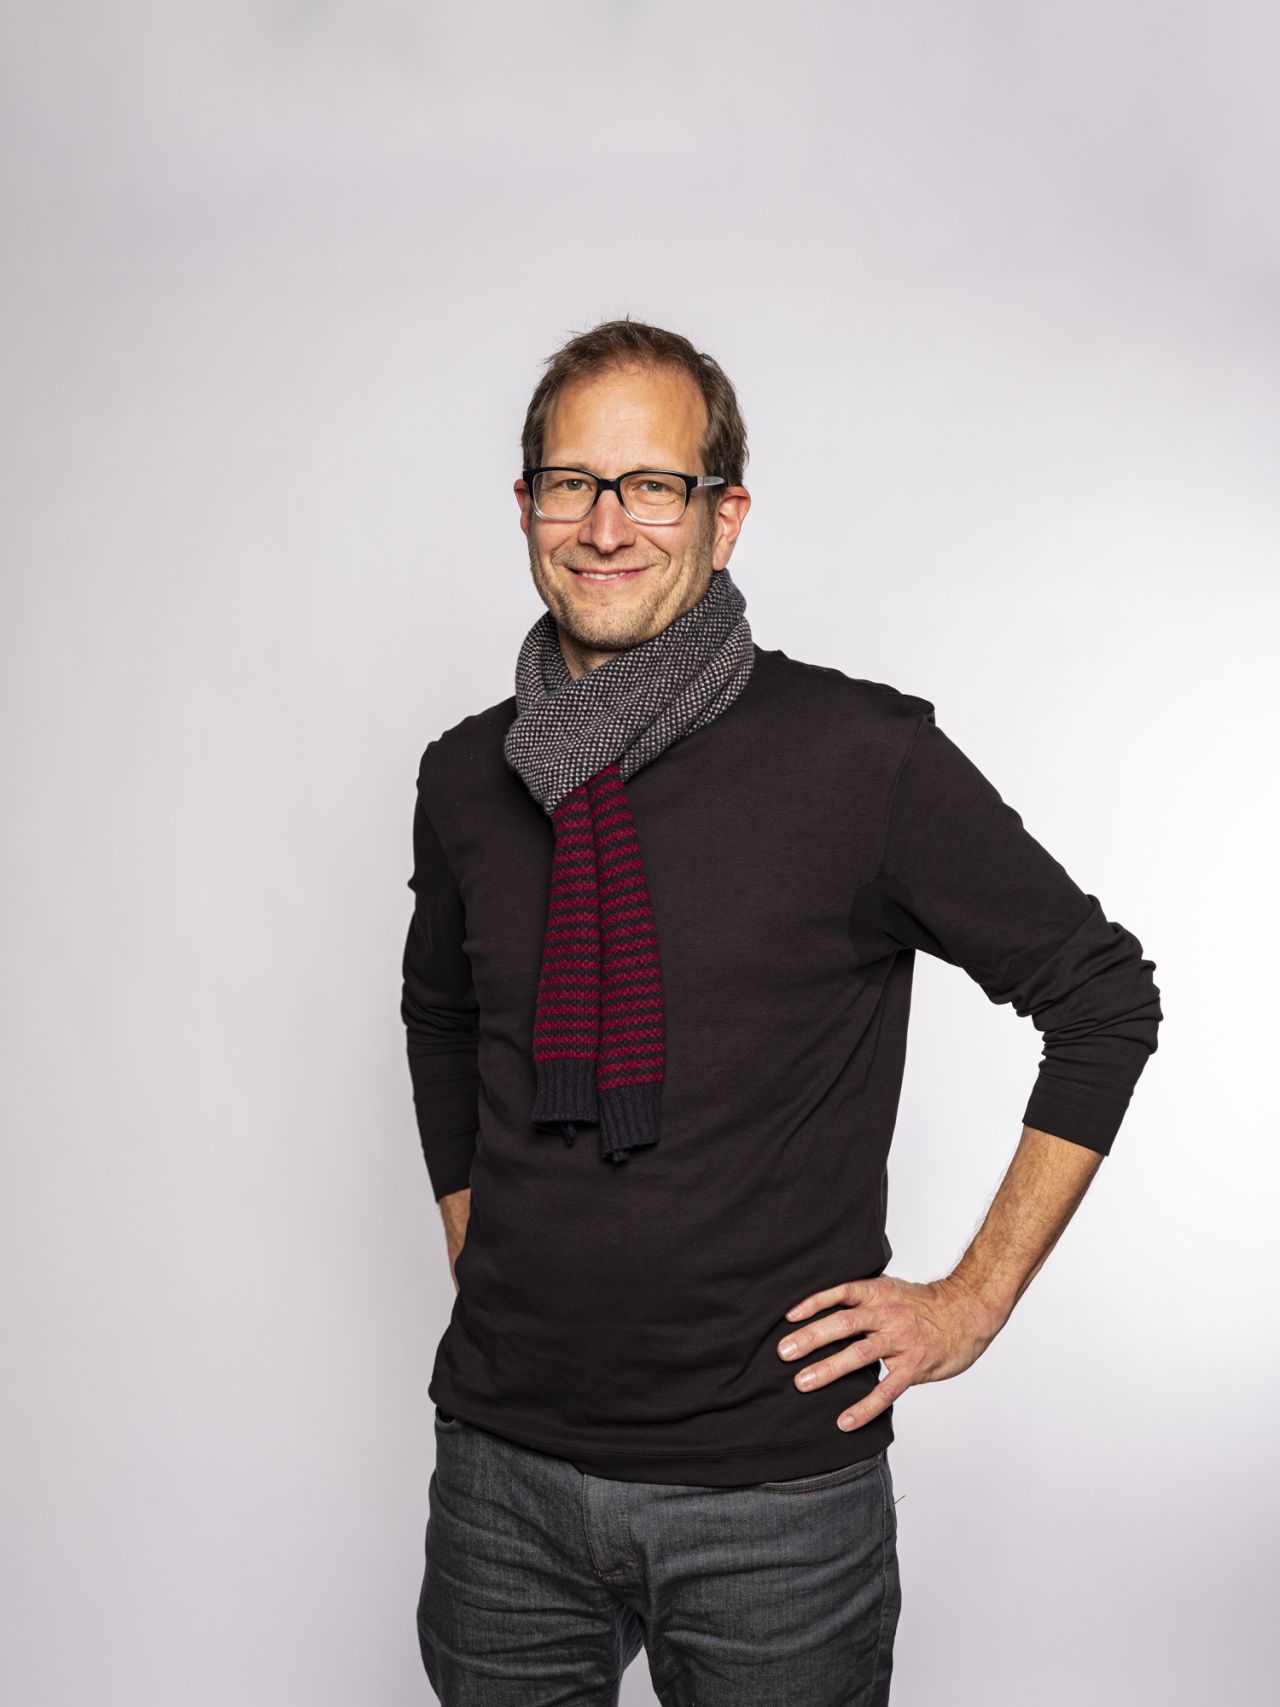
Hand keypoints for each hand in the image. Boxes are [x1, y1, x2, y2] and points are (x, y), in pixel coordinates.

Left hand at [777, 1273, 1005, 1431]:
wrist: (969, 1310)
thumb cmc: (927, 1304)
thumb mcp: (893, 1291)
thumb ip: (864, 1301)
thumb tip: (827, 1311)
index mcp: (879, 1294)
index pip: (842, 1293)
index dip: (814, 1302)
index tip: (787, 1316)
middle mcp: (888, 1315)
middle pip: (844, 1324)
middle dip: (811, 1338)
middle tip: (784, 1352)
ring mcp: (901, 1341)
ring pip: (859, 1354)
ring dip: (828, 1369)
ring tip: (802, 1383)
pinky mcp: (915, 1367)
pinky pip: (887, 1390)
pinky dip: (864, 1407)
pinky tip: (845, 1421)